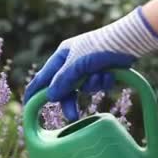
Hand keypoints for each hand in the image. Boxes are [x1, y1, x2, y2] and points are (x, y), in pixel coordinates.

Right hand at [23, 6, 157, 120]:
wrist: (129, 40)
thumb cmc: (99, 47)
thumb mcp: (77, 65)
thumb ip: (62, 81)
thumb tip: (50, 97)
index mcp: (61, 57)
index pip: (42, 78)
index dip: (34, 92)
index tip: (28, 107)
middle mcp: (71, 63)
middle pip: (64, 89)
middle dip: (70, 101)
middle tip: (72, 116)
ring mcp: (86, 68)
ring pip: (82, 89)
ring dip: (91, 87)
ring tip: (100, 78)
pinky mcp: (101, 72)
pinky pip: (96, 86)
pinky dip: (103, 83)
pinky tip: (110, 75)